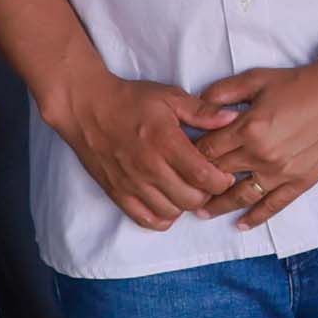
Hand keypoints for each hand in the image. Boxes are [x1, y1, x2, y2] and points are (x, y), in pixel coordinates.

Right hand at [50, 73, 249, 232]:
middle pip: (192, 199)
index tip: (223, 173)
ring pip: (172, 212)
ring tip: (185, 188)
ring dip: (184, 204)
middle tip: (205, 181)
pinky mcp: (116, 192)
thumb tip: (232, 118)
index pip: (205, 177)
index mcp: (166, 143)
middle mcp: (149, 167)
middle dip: (207, 193)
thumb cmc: (130, 100)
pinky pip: (146, 220)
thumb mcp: (170, 97)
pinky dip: (162, 216)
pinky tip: (166, 201)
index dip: (222, 180)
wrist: (85, 106)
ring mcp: (131, 183)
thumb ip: (202, 112)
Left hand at [198, 57, 317, 228]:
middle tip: (181, 187)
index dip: (188, 156)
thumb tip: (198, 105)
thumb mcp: (257, 78)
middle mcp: (261, 155)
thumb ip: (223, 92)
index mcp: (248, 129)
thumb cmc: (302, 83)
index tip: (178, 159)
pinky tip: (240, 225)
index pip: (206, 150)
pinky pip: (274, 205)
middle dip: (197, 182)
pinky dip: (255, 218)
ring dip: (218, 206)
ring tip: (201, 212)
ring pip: (240, 196)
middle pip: (218, 175)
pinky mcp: (301, 181)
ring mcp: (282, 172)